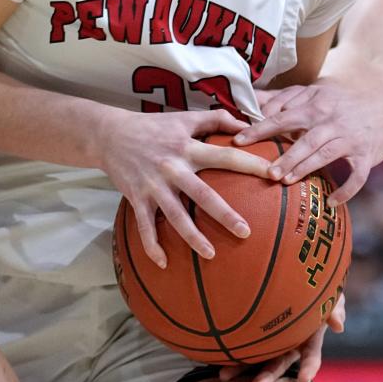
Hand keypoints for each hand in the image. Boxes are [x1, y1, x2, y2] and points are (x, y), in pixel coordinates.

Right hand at [101, 108, 267, 268]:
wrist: (109, 135)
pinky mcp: (136, 198)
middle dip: (224, 214)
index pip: (225, 156)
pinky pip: (145, 227)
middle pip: (202, 194)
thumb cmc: (153, 127)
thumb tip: (245, 123)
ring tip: (211, 255)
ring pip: (175, 216)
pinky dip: (152, 246)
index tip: (273, 175)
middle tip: (245, 232)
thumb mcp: (184, 117)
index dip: (250, 164)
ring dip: (192, 237)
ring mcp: (153, 186)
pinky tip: (164, 263)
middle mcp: (173, 168)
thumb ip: (215, 119)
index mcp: (187, 148)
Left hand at [218, 292, 345, 381]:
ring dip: (242, 368)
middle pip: (279, 363)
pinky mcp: (256, 330)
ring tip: (222, 377)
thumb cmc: (317, 284)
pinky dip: (230, 348)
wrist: (293, 270)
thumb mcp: (330, 292)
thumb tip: (339, 326)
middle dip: (268, 376)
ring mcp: (273, 338)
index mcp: (309, 336)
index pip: (311, 356)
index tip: (303, 381)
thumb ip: (335, 306)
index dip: (308, 368)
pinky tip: (212, 354)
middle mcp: (290, 342)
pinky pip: (243, 341)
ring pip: (257, 356)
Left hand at [234, 84, 382, 203]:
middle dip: (284, 154)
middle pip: (304, 136)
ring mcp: (350, 138)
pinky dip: (346, 189)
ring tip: (286, 182)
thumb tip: (250, 100)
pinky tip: (332, 201)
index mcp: (315, 103)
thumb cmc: (343, 103)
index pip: (283, 115)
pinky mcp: (366, 155)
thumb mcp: (316, 92)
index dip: (260, 128)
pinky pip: (357, 176)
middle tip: (265, 171)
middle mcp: (332, 119)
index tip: (238, 140)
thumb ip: (285, 98)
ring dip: (305, 168)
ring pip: (325, 154)